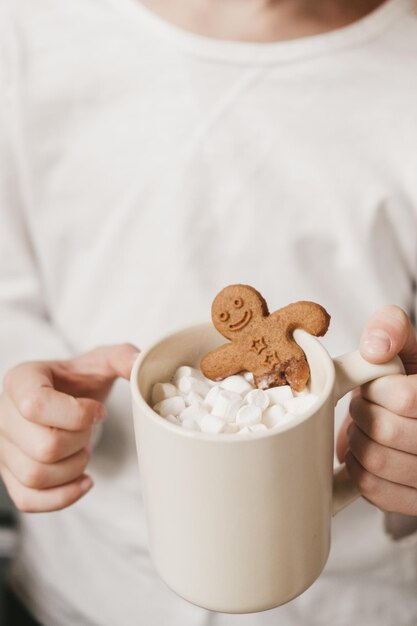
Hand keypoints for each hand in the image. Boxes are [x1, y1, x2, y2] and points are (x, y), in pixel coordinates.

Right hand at [0, 344, 138, 511]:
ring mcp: (3, 447)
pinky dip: (62, 497)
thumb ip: (122, 356)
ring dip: (73, 468)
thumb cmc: (80, 380)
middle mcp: (3, 413)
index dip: (77, 414)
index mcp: (21, 380)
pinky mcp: (9, 474)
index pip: (36, 405)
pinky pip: (28, 499)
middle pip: (43, 446)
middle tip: (90, 429)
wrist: (65, 397)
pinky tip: (84, 481)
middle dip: (81, 441)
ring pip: (35, 475)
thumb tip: (137, 363)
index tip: (98, 410)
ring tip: (84, 448)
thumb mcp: (101, 361)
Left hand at [336, 306, 416, 514]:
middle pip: (384, 430)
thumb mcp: (408, 347)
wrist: (414, 418)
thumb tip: (375, 348)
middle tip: (368, 406)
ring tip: (370, 428)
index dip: (378, 389)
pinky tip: (371, 452)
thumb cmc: (410, 381)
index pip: (404, 397)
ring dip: (358, 439)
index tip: (378, 386)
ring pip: (375, 461)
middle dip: (362, 411)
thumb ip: (392, 328)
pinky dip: (359, 468)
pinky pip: (373, 489)